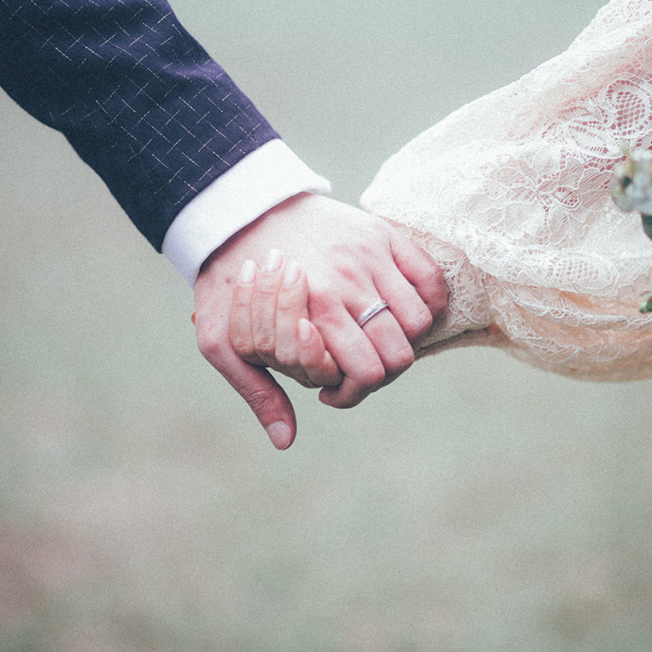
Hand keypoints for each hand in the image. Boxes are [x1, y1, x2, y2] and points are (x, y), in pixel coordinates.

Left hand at [194, 193, 446, 448]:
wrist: (239, 211)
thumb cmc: (229, 280)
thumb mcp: (221, 340)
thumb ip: (255, 391)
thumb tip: (285, 441)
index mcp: (315, 310)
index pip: (368, 374)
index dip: (354, 393)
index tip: (333, 390)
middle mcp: (349, 284)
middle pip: (400, 354)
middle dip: (381, 373)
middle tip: (356, 367)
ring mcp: (371, 257)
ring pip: (420, 322)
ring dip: (403, 340)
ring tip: (373, 339)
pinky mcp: (384, 234)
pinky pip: (431, 280)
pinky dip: (428, 303)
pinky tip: (399, 311)